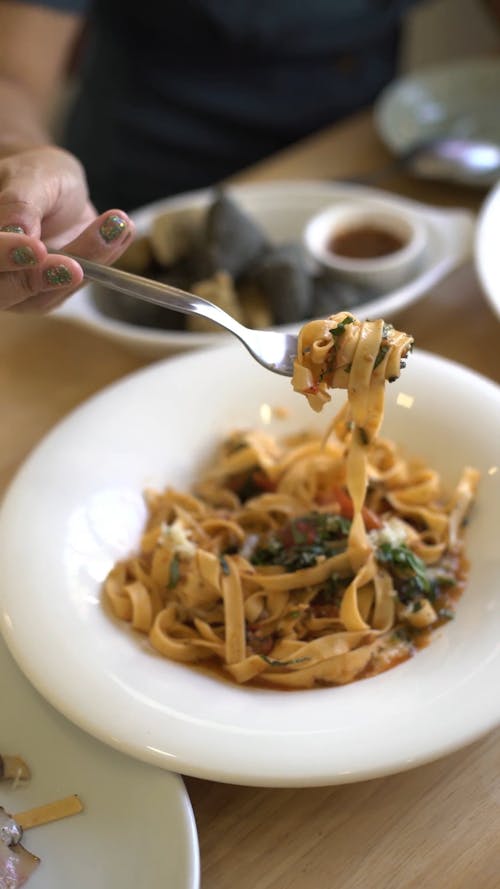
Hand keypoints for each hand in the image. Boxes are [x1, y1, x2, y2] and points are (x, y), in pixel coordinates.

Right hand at [0, 145, 133, 310]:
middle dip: (43, 276)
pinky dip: (100, 261)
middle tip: (76, 264)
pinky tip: (120, 232)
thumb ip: (20, 203)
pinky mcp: (50, 294)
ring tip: (116, 228)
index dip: (5, 255)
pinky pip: (73, 286)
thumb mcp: (29, 175)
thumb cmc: (33, 175)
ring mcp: (19, 289)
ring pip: (45, 294)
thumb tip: (16, 232)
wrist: (51, 184)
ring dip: (83, 265)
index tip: (36, 248)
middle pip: (7, 289)